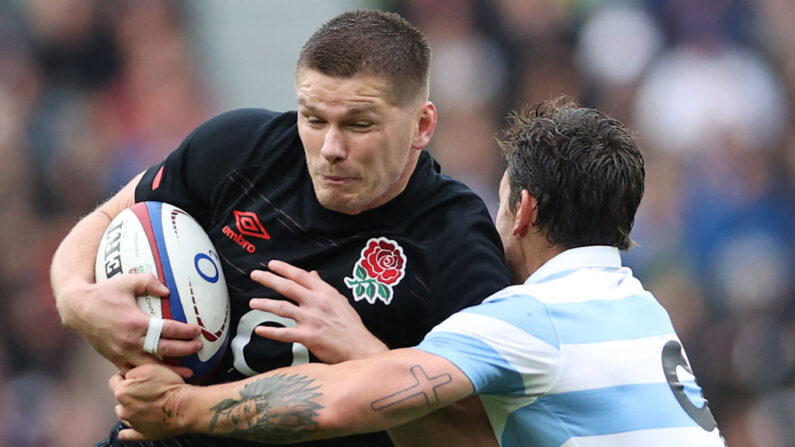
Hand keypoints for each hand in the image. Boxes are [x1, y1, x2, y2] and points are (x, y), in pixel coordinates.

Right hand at [59, 273, 202, 377]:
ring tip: (189, 372)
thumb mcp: (127, 281)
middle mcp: (130, 341)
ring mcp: (122, 353)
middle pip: (165, 350)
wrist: (77, 308)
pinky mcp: (114, 359)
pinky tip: (161, 378)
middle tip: (200, 347)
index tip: (198, 330)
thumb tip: (168, 291)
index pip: (168, 330)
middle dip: (185, 350)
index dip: (185, 331)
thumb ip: (149, 282)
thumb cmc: (105, 292)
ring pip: (151, 366)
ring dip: (171, 370)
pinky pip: (135, 371)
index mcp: (136, 322)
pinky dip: (149, 376)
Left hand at [109, 364, 189, 440]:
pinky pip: (128, 434)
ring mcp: (132, 423)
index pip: (114, 381)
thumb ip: (132, 371)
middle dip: (129, 394)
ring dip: (131, 409)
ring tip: (147, 404)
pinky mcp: (142, 434)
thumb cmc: (170, 388)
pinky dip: (128, 431)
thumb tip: (127, 376)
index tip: (133, 377)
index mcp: (122, 392)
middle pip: (120, 398)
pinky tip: (134, 425)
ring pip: (125, 414)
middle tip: (145, 390)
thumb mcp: (149, 367)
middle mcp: (124, 409)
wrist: (185, 407)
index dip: (124, 377)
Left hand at [250, 260, 387, 363]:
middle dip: (269, 279)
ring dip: (265, 304)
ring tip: (253, 302)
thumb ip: (324, 288)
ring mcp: (312, 319)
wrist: (360, 347)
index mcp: (326, 292)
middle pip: (288, 287)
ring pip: (282, 307)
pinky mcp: (308, 337)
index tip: (271, 264)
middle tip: (255, 274)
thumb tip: (313, 274)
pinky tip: (259, 330)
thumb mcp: (340, 301)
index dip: (285, 269)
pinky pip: (284, 333)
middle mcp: (317, 303)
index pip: (302, 276)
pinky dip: (270, 331)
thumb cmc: (351, 326)